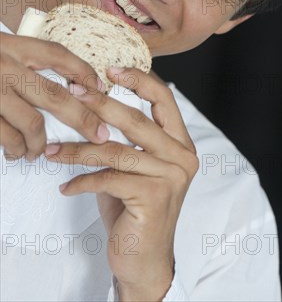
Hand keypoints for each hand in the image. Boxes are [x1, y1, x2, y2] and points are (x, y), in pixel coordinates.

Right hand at [0, 32, 109, 160]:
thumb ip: (22, 61)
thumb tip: (61, 83)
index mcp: (13, 47)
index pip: (57, 55)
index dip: (83, 72)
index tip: (100, 89)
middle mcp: (5, 66)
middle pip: (55, 95)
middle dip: (83, 119)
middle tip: (100, 135)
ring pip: (33, 123)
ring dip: (41, 143)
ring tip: (40, 150)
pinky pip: (8, 137)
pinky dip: (16, 149)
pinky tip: (18, 152)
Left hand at [45, 68, 198, 301]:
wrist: (146, 259)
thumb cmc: (137, 209)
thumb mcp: (137, 168)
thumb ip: (128, 140)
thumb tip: (94, 107)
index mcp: (181, 144)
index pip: (165, 99)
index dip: (139, 79)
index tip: (110, 68)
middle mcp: (182, 157)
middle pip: (137, 120)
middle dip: (100, 103)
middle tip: (73, 93)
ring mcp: (171, 177)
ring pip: (116, 150)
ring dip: (78, 149)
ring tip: (53, 150)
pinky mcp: (153, 197)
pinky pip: (108, 178)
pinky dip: (82, 181)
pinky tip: (67, 187)